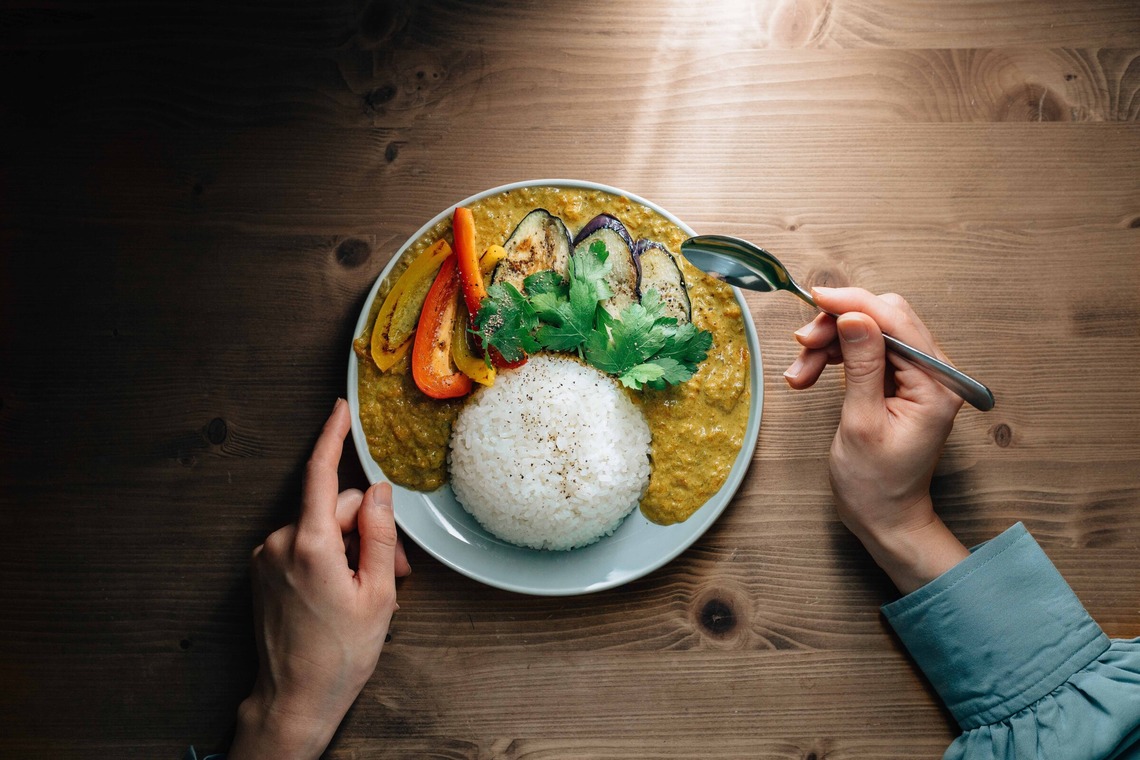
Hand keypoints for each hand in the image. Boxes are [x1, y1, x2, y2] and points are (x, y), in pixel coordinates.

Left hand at [230, 398, 411, 759]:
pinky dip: (327, 557)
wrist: (294, 698)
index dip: (332, 437)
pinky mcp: (262, 571)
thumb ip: (379, 533)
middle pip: (333, 509)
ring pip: (319, 528)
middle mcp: (279, 543)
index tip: (340, 410)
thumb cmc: (340, 654)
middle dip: (366, 530)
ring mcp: (266, 557)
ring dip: (348, 547)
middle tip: (396, 571)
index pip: (321, 474)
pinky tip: (343, 590)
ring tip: (368, 590)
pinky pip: (302, 546)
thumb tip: (377, 490)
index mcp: (309, 544)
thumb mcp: (378, 592)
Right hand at [783, 287, 968, 592]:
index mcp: (937, 383)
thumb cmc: (875, 483)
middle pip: (883, 319)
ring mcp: (917, 376)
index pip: (897, 321)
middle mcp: (934, 373)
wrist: (883, 517)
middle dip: (837, 326)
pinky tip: (808, 375)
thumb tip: (854, 315)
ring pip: (868, 332)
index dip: (854, 304)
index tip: (816, 299)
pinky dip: (833, 357)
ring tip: (798, 374)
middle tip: (801, 346)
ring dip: (828, 345)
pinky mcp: (898, 381)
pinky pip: (864, 351)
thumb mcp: (861, 422)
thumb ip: (861, 365)